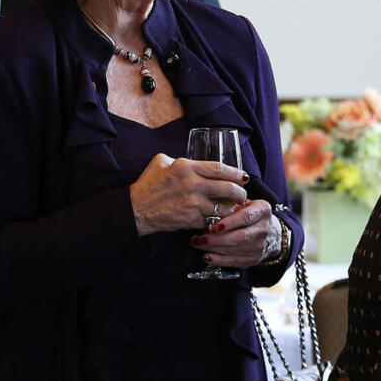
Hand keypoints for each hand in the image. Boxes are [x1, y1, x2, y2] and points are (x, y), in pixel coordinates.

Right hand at [128, 154, 246, 236]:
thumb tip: (194, 162)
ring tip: (233, 208)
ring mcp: (192, 203)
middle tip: (243, 194)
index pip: (219, 168)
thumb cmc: (147, 185)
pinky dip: (216, 220)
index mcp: (186, 167)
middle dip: (239, 192)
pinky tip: (218, 219)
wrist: (136, 209)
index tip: (243, 176)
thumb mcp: (161, 162)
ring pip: (222, 207)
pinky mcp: (190, 219)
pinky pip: (210, 220)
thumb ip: (179, 160)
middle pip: (226, 188)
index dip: (235, 173)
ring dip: (230, 209)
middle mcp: (192, 184)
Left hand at [190, 199, 280, 268]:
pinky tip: (207, 256)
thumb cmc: (248, 212)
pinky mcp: (254, 258)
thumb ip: (229, 204)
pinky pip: (235, 261)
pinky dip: (219, 260)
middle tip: (199, 238)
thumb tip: (207, 209)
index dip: (229, 222)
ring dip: (214, 249)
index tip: (213, 226)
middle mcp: (264, 229)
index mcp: (262, 210)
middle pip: (240, 237)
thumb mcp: (242, 202)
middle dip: (217, 239)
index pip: (246, 217)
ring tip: (198, 244)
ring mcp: (260, 246)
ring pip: (236, 250)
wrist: (268, 230)